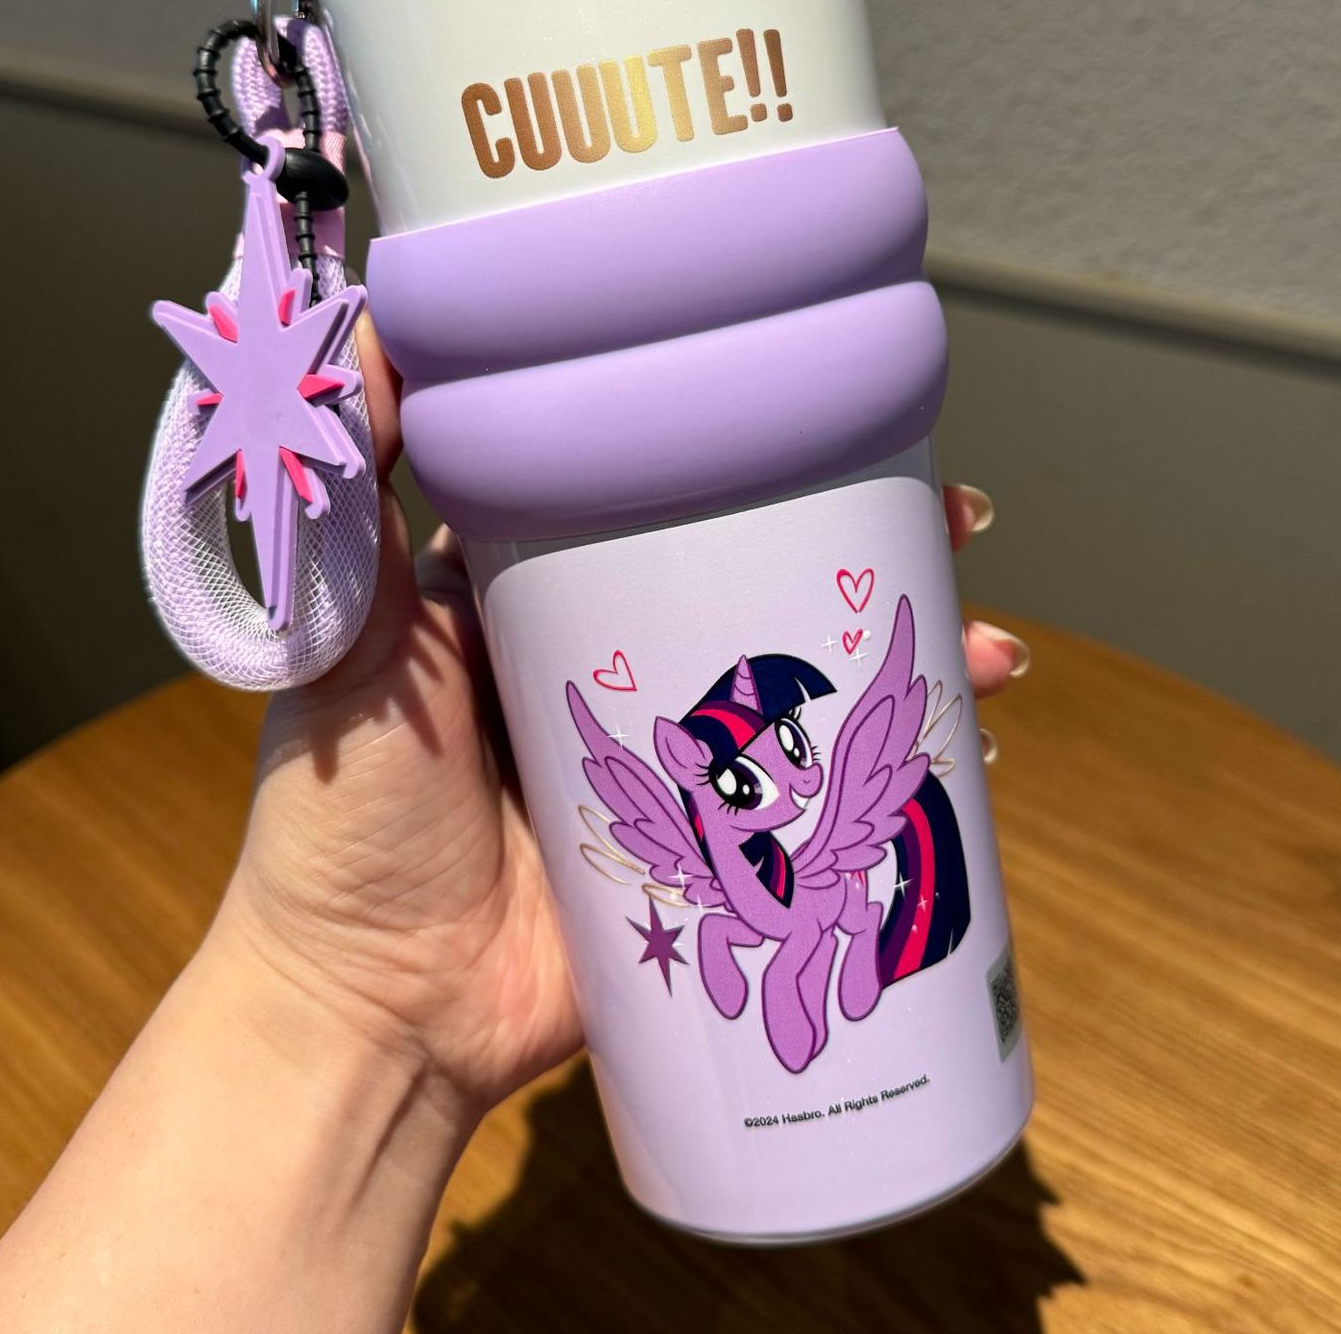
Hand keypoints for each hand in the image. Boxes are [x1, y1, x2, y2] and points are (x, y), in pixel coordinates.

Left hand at [215, 317, 1027, 1133]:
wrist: (374, 1011)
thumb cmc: (347, 815)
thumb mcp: (352, 638)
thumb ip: (347, 500)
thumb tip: (373, 328)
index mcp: (547, 595)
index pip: (672, 492)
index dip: (766, 454)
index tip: (850, 422)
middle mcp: (621, 666)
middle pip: (769, 581)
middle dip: (878, 550)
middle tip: (960, 528)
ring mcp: (680, 767)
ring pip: (818, 690)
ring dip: (913, 661)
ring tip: (994, 655)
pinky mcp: (714, 861)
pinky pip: (824, 807)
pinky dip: (899, 780)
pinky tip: (972, 755)